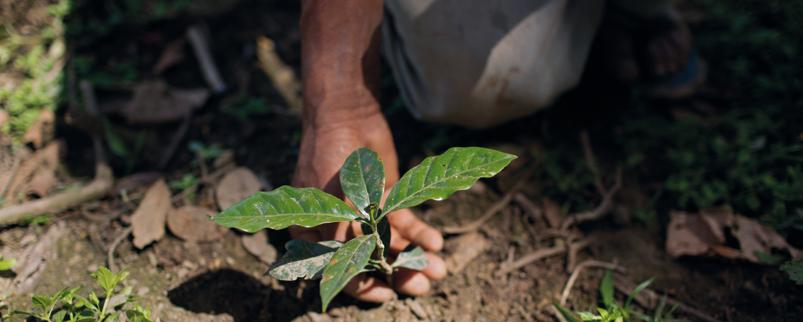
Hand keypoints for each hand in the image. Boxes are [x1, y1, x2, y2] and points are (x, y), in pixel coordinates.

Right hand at [290, 111, 446, 301]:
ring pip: (391, 244)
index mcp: (313, 233)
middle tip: (423, 285)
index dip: (364, 286)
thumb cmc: (328, 156)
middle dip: (399, 273)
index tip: (388, 295)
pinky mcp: (386, 200)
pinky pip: (404, 222)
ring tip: (439, 269)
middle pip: (371, 260)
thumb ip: (343, 235)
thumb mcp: (332, 201)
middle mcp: (340, 228)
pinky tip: (435, 242)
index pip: (339, 270)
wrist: (346, 113)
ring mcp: (365, 214)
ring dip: (414, 257)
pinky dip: (419, 233)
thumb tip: (355, 275)